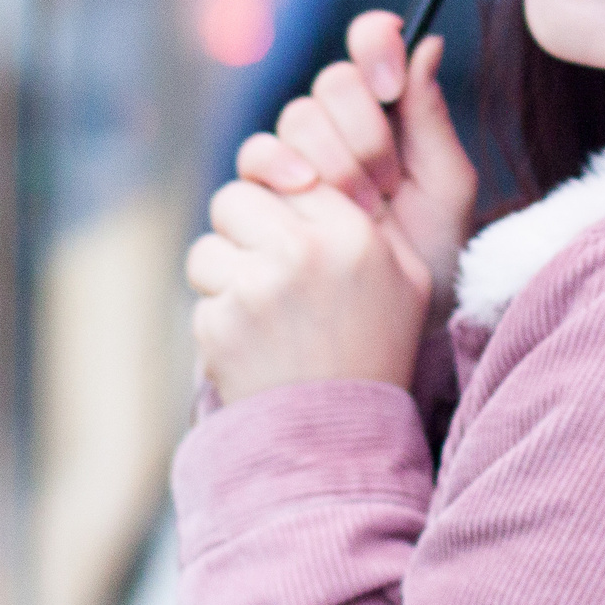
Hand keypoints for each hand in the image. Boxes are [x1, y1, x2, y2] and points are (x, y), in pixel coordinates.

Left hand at [185, 179, 434, 403]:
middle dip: (241, 232)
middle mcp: (304, 252)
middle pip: (233, 198)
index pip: (284, 173)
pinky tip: (254, 349)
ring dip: (224, 278)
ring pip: (206, 248)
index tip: (287, 233)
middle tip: (268, 274)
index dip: (277, 202)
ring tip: (263, 318)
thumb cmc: (375, 350)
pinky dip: (219, 323)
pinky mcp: (221, 324)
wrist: (341, 438)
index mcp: (353, 232)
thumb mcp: (403, 277)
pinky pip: (201, 299)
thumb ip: (360, 215)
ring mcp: (258, 288)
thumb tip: (298, 166)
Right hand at [234, 11, 477, 329]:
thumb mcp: (447, 196)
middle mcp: (337, 127)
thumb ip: (433, 122)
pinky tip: (306, 194)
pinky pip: (254, 159)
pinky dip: (278, 169)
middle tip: (388, 181)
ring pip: (293, 120)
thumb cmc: (429, 263)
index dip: (374, 45)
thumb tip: (429, 43)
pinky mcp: (263, 194)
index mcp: (385, 112)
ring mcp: (296, 160)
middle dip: (362, 130)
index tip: (390, 84)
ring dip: (330, 157)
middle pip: (329, 84)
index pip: (368, 42)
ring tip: (361, 207)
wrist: (384, 327)